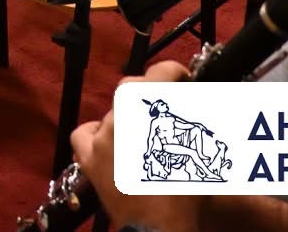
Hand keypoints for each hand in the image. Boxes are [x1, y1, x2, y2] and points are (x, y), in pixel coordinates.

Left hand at [71, 63, 202, 231]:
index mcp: (152, 112)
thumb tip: (194, 106)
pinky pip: (85, 135)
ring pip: (112, 113)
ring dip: (128, 117)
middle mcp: (122, 119)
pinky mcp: (90, 159)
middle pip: (132, 89)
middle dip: (150, 92)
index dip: (173, 71)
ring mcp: (103, 138)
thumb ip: (195, 123)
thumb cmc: (185, 193)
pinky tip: (108, 141)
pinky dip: (96, 134)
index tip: (182, 76)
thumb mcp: (202, 152)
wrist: (159, 228)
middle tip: (166, 104)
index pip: (160, 74)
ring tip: (143, 132)